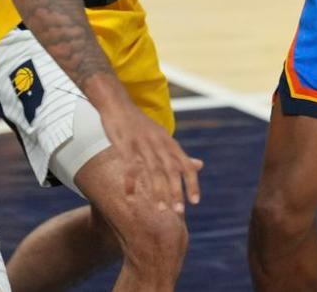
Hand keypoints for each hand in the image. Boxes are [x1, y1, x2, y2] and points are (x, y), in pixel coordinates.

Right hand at [99, 99, 202, 213]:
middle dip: (177, 191)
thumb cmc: (140, 124)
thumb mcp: (163, 137)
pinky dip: (130, 182)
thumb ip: (179, 154)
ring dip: (158, 190)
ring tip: (161, 209)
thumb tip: (199, 165)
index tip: (195, 202)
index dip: (192, 183)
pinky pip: (129, 166)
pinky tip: (130, 196)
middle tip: (179, 211)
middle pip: (171, 169)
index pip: (185, 165)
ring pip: (153, 170)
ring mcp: (142, 143)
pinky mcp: (125, 144)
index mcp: (168, 142)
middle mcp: (158, 143)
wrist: (117, 104)